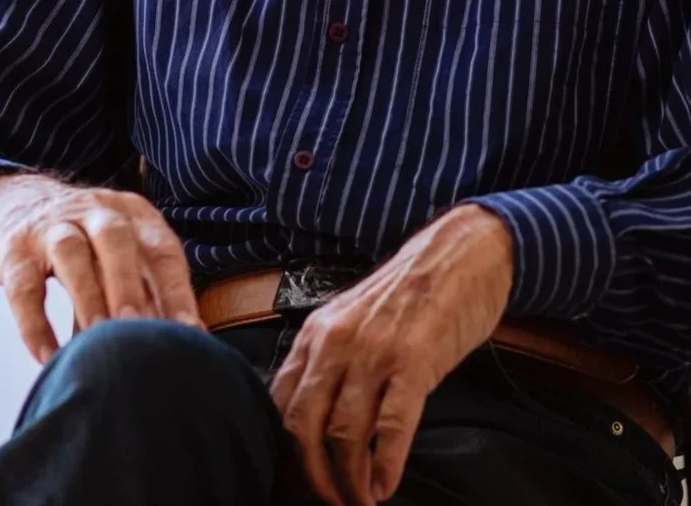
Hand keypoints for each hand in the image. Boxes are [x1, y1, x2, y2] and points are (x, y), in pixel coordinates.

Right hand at [0, 171, 202, 362]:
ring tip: (97, 342)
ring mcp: (50, 227)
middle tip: (139, 330)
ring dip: (87, 297)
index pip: (161, 248)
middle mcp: (93, 212)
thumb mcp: (119, 251)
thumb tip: (178, 347)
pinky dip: (36, 324)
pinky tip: (48, 357)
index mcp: (131, 214)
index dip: (178, 291)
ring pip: (70, 253)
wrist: (11, 203)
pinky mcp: (14, 250)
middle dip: (129, 285)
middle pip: (114, 239)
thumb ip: (146, 289)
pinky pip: (24, 285)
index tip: (190, 335)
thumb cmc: (83, 242)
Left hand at [269, 204, 513, 505]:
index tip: (296, 478)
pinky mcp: (413, 361)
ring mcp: (373, 351)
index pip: (281, 400)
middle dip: (312, 475)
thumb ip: (328, 360)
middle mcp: (335, 342)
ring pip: (344, 432)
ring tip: (360, 501)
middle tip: (329, 501)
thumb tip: (311, 416)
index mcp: (315, 333)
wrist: (456, 255)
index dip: (284, 449)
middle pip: (304, 424)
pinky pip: (391, 425)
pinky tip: (385, 486)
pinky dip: (384, 465)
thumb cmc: (406, 294)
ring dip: (349, 480)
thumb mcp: (351, 321)